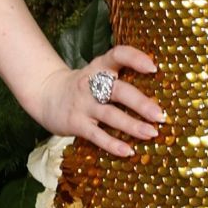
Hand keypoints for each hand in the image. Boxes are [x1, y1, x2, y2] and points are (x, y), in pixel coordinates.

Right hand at [34, 42, 164, 158]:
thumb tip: (159, 94)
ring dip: (132, 125)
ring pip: (110, 115)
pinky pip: (97, 136)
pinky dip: (113, 144)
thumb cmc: (84, 86)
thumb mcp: (98, 73)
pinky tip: (129, 151)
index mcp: (99, 67)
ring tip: (151, 134)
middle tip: (160, 115)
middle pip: (118, 91)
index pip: (117, 55)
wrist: (46, 94)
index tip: (153, 67)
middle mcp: (91, 83)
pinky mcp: (76, 123)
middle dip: (141, 103)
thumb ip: (121, 78)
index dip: (135, 59)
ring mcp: (83, 104)